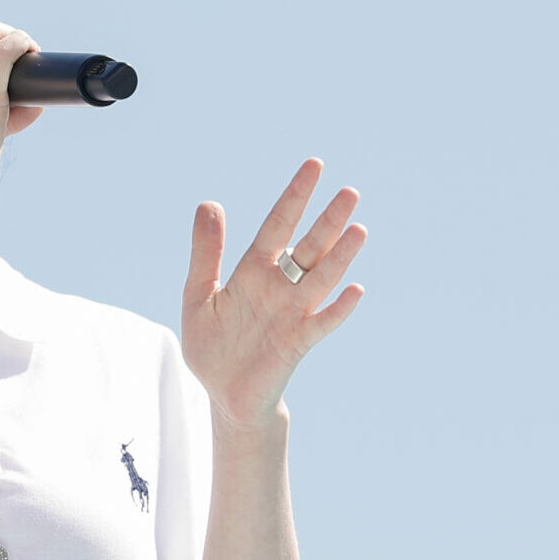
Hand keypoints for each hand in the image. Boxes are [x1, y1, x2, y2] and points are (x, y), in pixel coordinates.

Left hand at [181, 158, 366, 432]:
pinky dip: (337, 309)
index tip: (314, 165)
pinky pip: (321, 324)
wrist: (223, 393)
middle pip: (308, 248)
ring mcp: (291, 314)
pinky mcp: (297, 344)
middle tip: (350, 191)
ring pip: (320, 280)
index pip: (278, 226)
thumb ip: (205, 253)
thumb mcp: (198, 294)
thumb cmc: (212, 344)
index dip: (295, 197)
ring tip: (359, 229)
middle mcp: (278, 288)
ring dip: (340, 257)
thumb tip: (210, 203)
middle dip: (327, 221)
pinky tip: (356, 290)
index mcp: (253, 272)